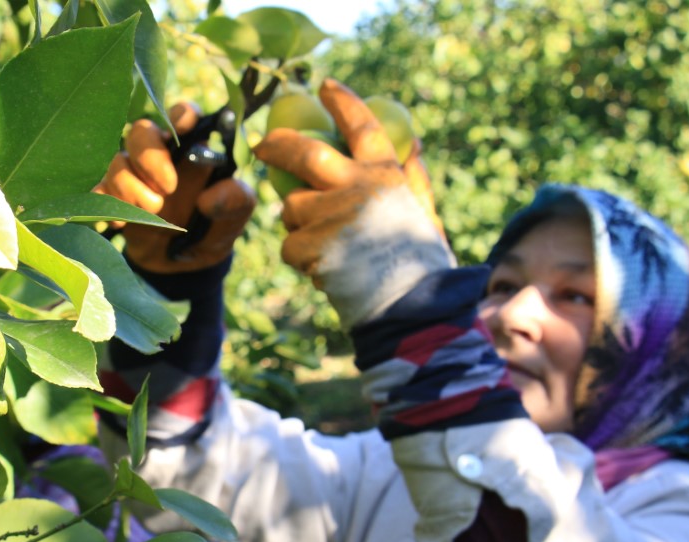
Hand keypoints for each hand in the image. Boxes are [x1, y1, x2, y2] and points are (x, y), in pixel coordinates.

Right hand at [95, 103, 256, 273]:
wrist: (186, 263)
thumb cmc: (214, 226)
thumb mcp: (237, 213)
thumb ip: (235, 200)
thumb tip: (210, 197)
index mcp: (190, 147)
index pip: (182, 115)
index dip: (179, 115)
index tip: (183, 128)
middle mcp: (158, 153)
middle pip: (140, 131)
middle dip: (150, 158)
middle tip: (169, 188)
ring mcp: (132, 174)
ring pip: (117, 162)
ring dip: (132, 188)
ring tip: (154, 211)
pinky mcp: (113, 197)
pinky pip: (98, 189)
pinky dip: (107, 203)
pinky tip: (122, 223)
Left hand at [253, 79, 453, 327]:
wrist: (407, 308)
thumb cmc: (419, 264)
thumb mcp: (425, 213)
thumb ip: (414, 178)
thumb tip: (414, 145)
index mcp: (385, 174)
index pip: (360, 124)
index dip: (342, 101)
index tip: (324, 86)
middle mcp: (354, 186)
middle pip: (301, 151)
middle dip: (277, 145)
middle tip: (263, 146)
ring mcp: (329, 215)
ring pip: (291, 208)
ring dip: (299, 223)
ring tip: (328, 246)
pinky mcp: (309, 245)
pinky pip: (289, 245)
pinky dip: (301, 258)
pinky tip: (325, 269)